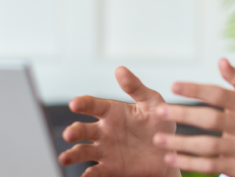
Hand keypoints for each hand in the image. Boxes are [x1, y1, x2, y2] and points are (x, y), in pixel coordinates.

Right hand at [59, 66, 178, 176]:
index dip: (83, 103)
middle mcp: (104, 131)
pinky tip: (84, 176)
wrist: (170, 153)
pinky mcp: (110, 168)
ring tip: (64, 158)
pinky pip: (96, 172)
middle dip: (74, 131)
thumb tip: (119, 69)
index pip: (93, 106)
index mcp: (113, 112)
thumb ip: (136, 87)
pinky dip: (88, 175)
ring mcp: (105, 150)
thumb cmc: (161, 123)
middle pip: (83, 130)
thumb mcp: (152, 103)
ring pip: (83, 151)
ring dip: (72, 154)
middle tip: (69, 134)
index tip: (74, 104)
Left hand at [152, 59, 234, 176]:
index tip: (173, 86)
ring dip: (181, 143)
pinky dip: (189, 163)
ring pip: (207, 145)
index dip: (195, 89)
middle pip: (210, 119)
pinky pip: (210, 166)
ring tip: (158, 140)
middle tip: (159, 112)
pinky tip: (171, 158)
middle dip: (182, 115)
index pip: (219, 94)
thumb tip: (221, 60)